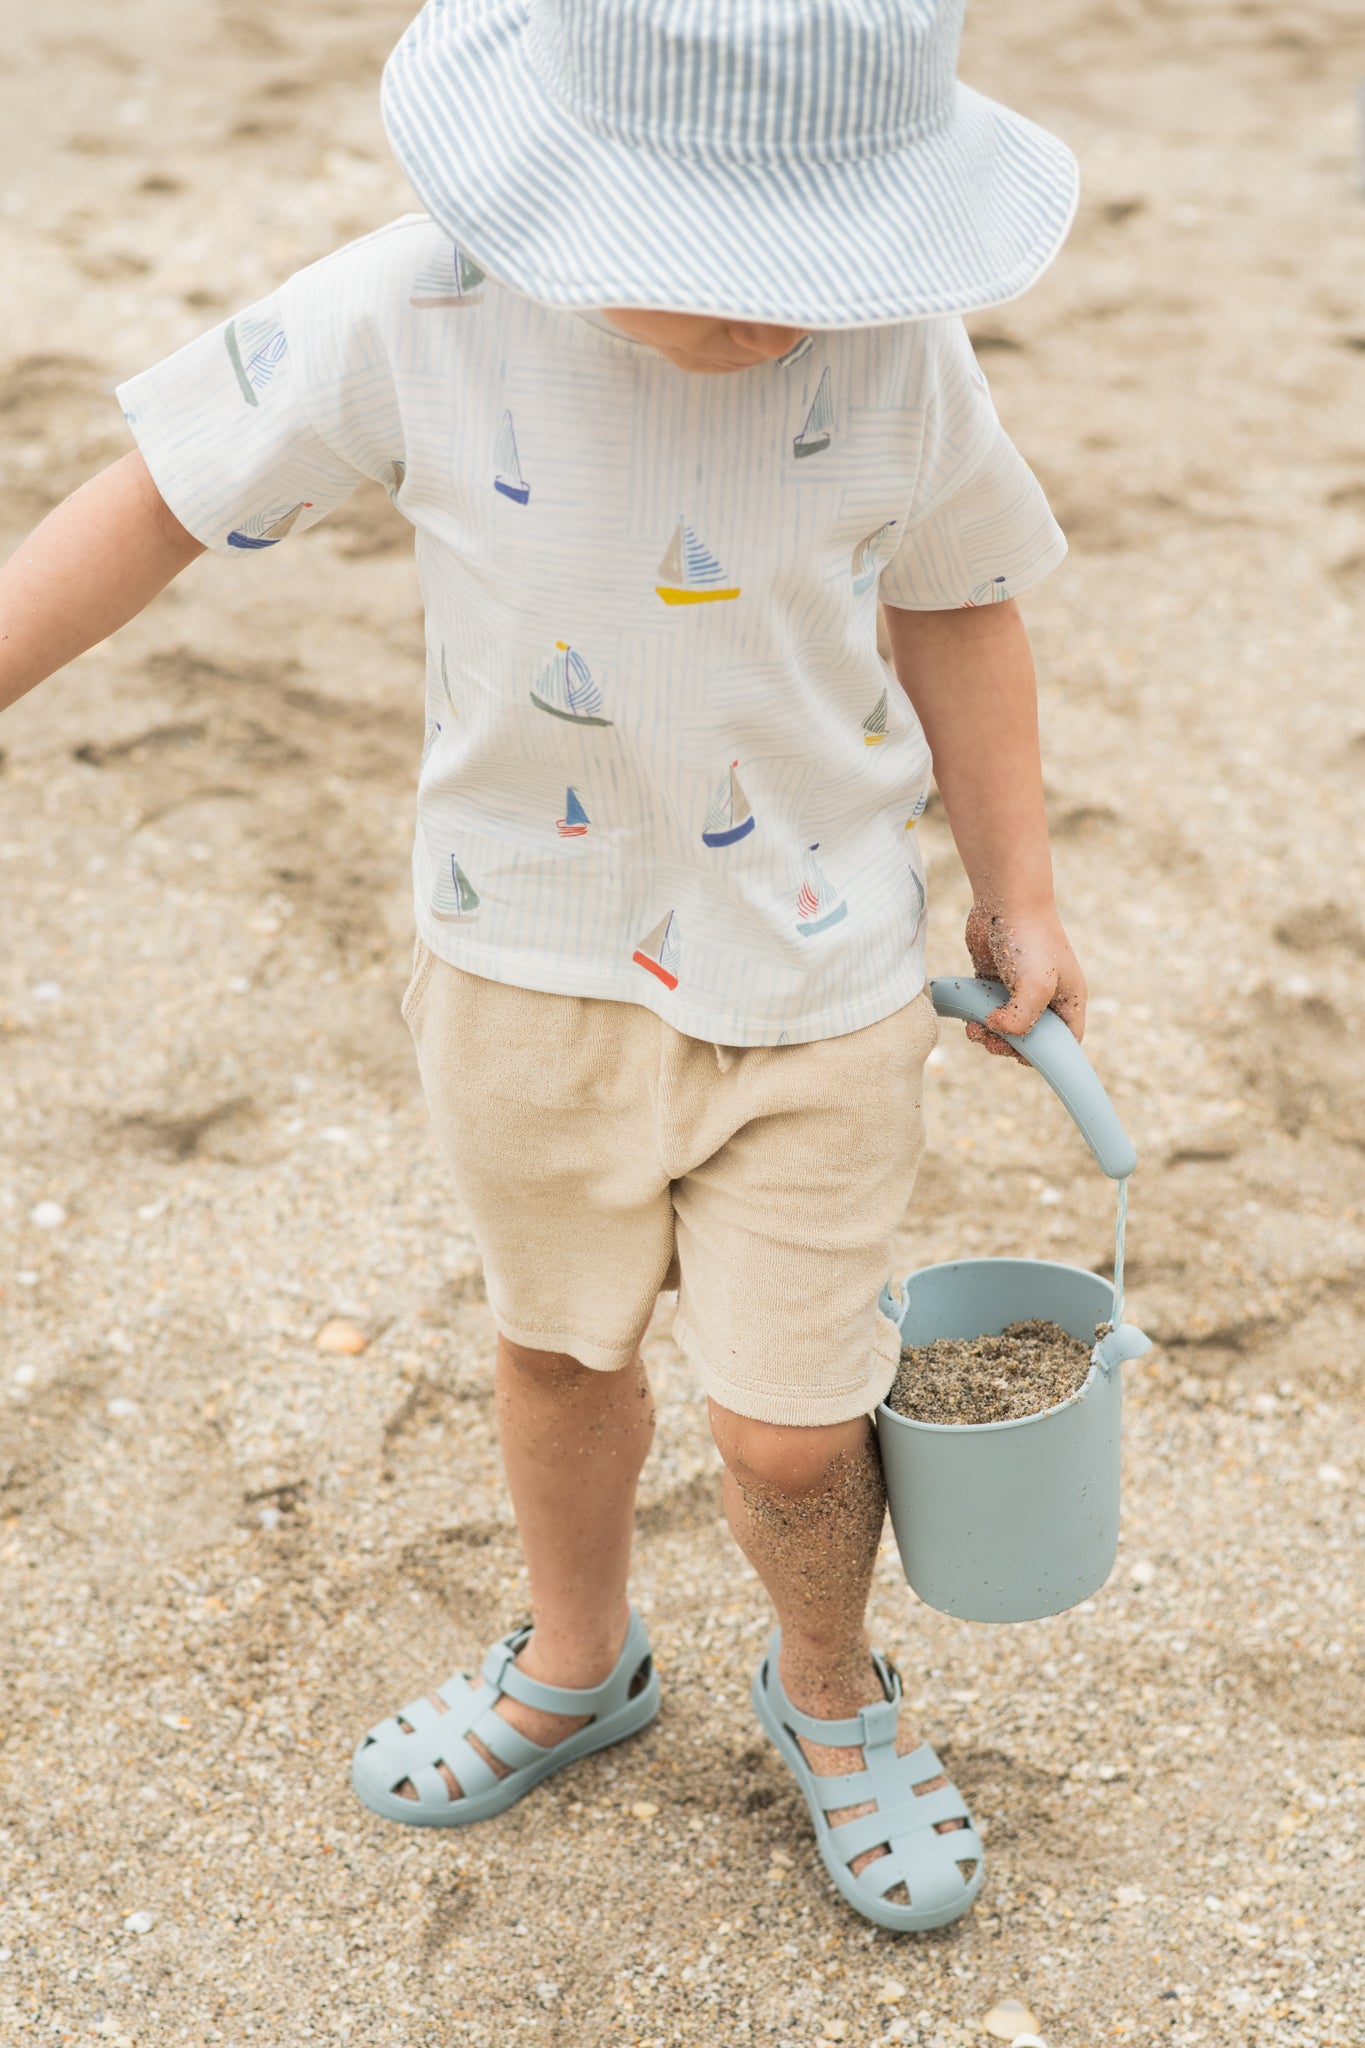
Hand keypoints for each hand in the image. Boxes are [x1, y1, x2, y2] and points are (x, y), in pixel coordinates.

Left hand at [963, 900, 1086, 1060]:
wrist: (1006, 898)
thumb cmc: (1031, 939)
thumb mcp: (1035, 987)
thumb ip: (1020, 1020)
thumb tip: (997, 1031)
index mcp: (1068, 998)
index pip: (1067, 1039)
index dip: (1049, 1055)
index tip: (1022, 1058)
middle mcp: (1047, 994)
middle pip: (1031, 1036)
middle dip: (1009, 1045)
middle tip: (990, 1040)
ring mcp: (1019, 986)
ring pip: (1005, 1024)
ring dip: (989, 1033)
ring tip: (974, 1030)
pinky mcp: (995, 977)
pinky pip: (986, 1006)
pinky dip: (977, 1015)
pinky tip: (967, 1016)